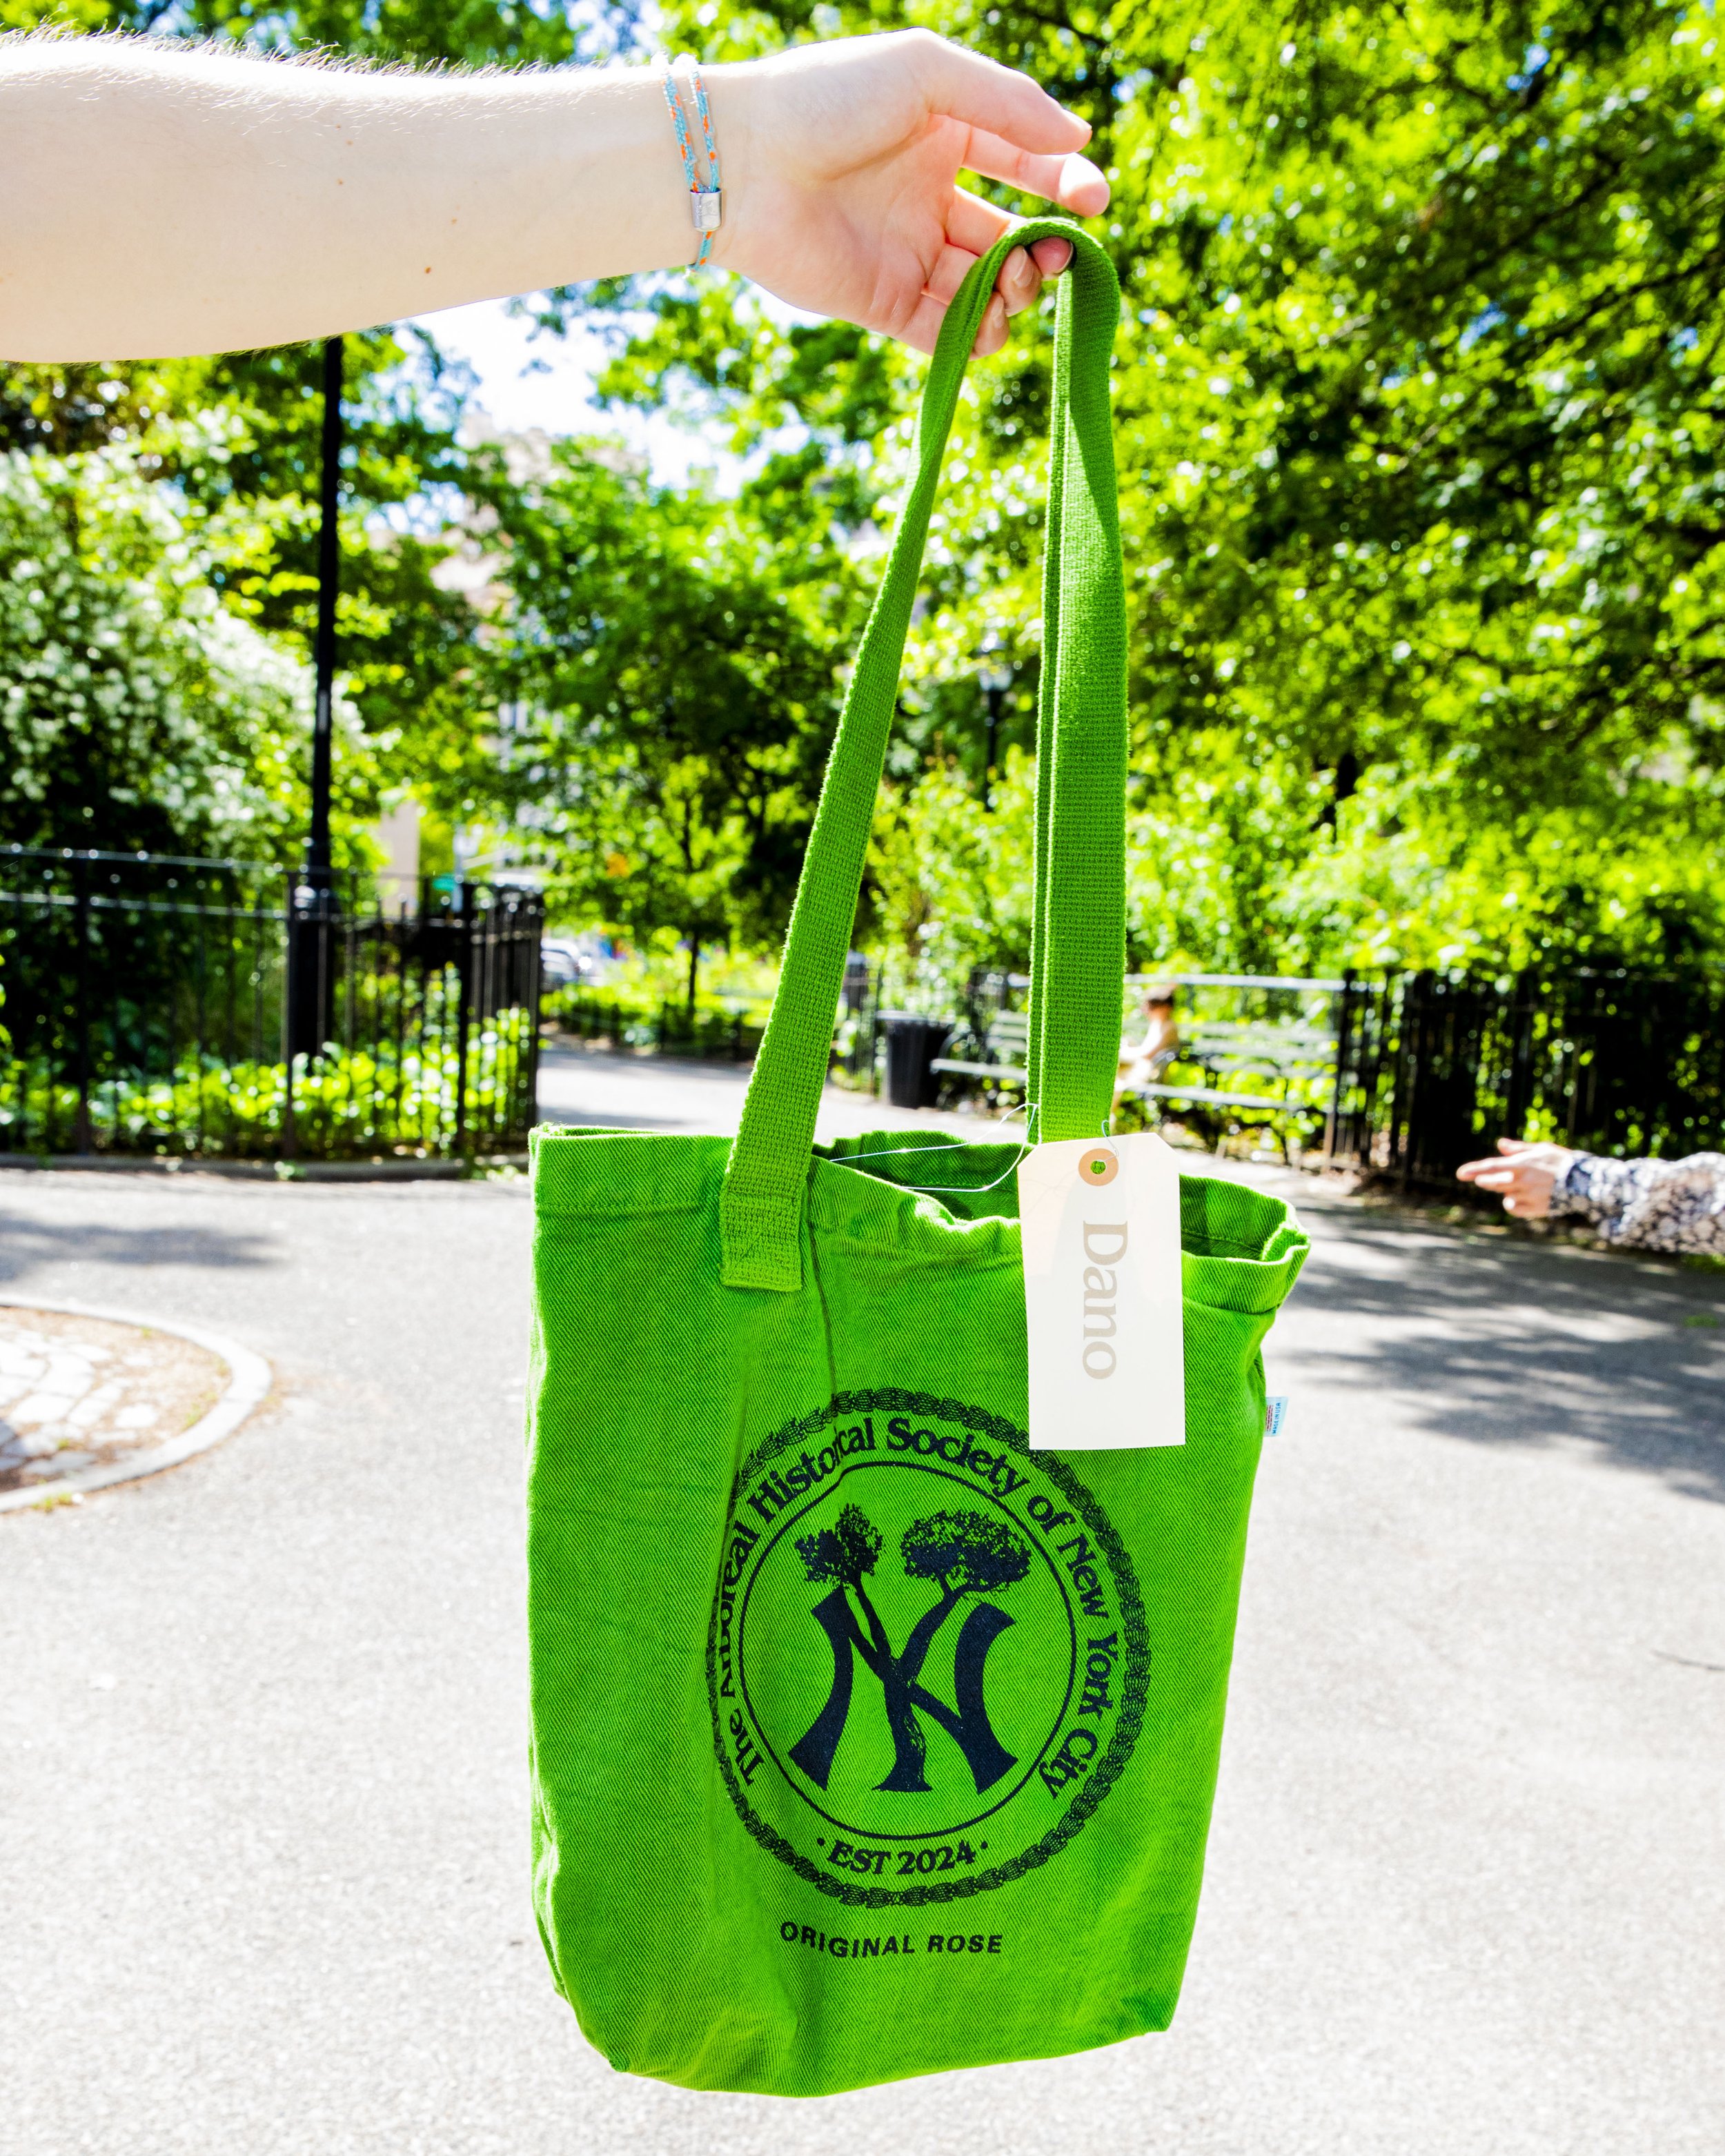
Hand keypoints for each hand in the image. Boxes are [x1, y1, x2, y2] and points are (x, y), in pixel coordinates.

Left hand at [711, 32, 1108, 356]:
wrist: (743, 162)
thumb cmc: (827, 100)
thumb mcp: (926, 74)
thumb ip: (1007, 104)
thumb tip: (1080, 137)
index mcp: (942, 136)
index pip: (1023, 163)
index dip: (1064, 184)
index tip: (1093, 202)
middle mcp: (927, 199)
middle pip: (1010, 238)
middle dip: (1045, 251)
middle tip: (1055, 253)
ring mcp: (905, 255)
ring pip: (985, 290)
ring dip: (1017, 295)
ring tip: (1017, 281)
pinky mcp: (881, 304)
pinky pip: (946, 332)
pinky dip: (978, 336)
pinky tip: (992, 321)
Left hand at [1455, 1137, 1578, 1218]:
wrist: (1585, 1183)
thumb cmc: (1562, 1162)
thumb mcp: (1541, 1149)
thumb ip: (1518, 1149)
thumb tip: (1499, 1144)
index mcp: (1522, 1164)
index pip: (1491, 1167)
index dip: (1473, 1170)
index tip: (1460, 1174)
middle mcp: (1522, 1181)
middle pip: (1492, 1183)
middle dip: (1485, 1180)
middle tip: (1483, 1179)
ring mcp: (1528, 1196)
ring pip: (1504, 1196)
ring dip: (1506, 1191)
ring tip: (1522, 1185)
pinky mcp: (1534, 1209)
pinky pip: (1513, 1208)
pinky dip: (1513, 1204)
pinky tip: (1524, 1198)